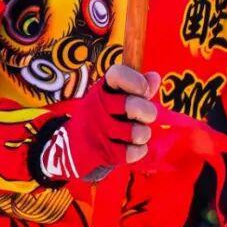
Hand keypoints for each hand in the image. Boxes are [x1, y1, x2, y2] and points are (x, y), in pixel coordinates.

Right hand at [35, 63, 160, 182]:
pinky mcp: (100, 152)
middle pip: (132, 105)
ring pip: (136, 132)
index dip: (136, 81)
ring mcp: (97, 130)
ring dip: (143, 134)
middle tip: (147, 117)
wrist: (71, 148)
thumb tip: (155, 78)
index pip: (117, 74)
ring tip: (137, 133)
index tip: (144, 90)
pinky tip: (131, 147)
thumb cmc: (101, 119)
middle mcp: (96, 106)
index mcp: (102, 89)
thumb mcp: (115, 99)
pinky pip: (132, 152)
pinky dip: (138, 151)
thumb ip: (137, 88)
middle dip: (148, 112)